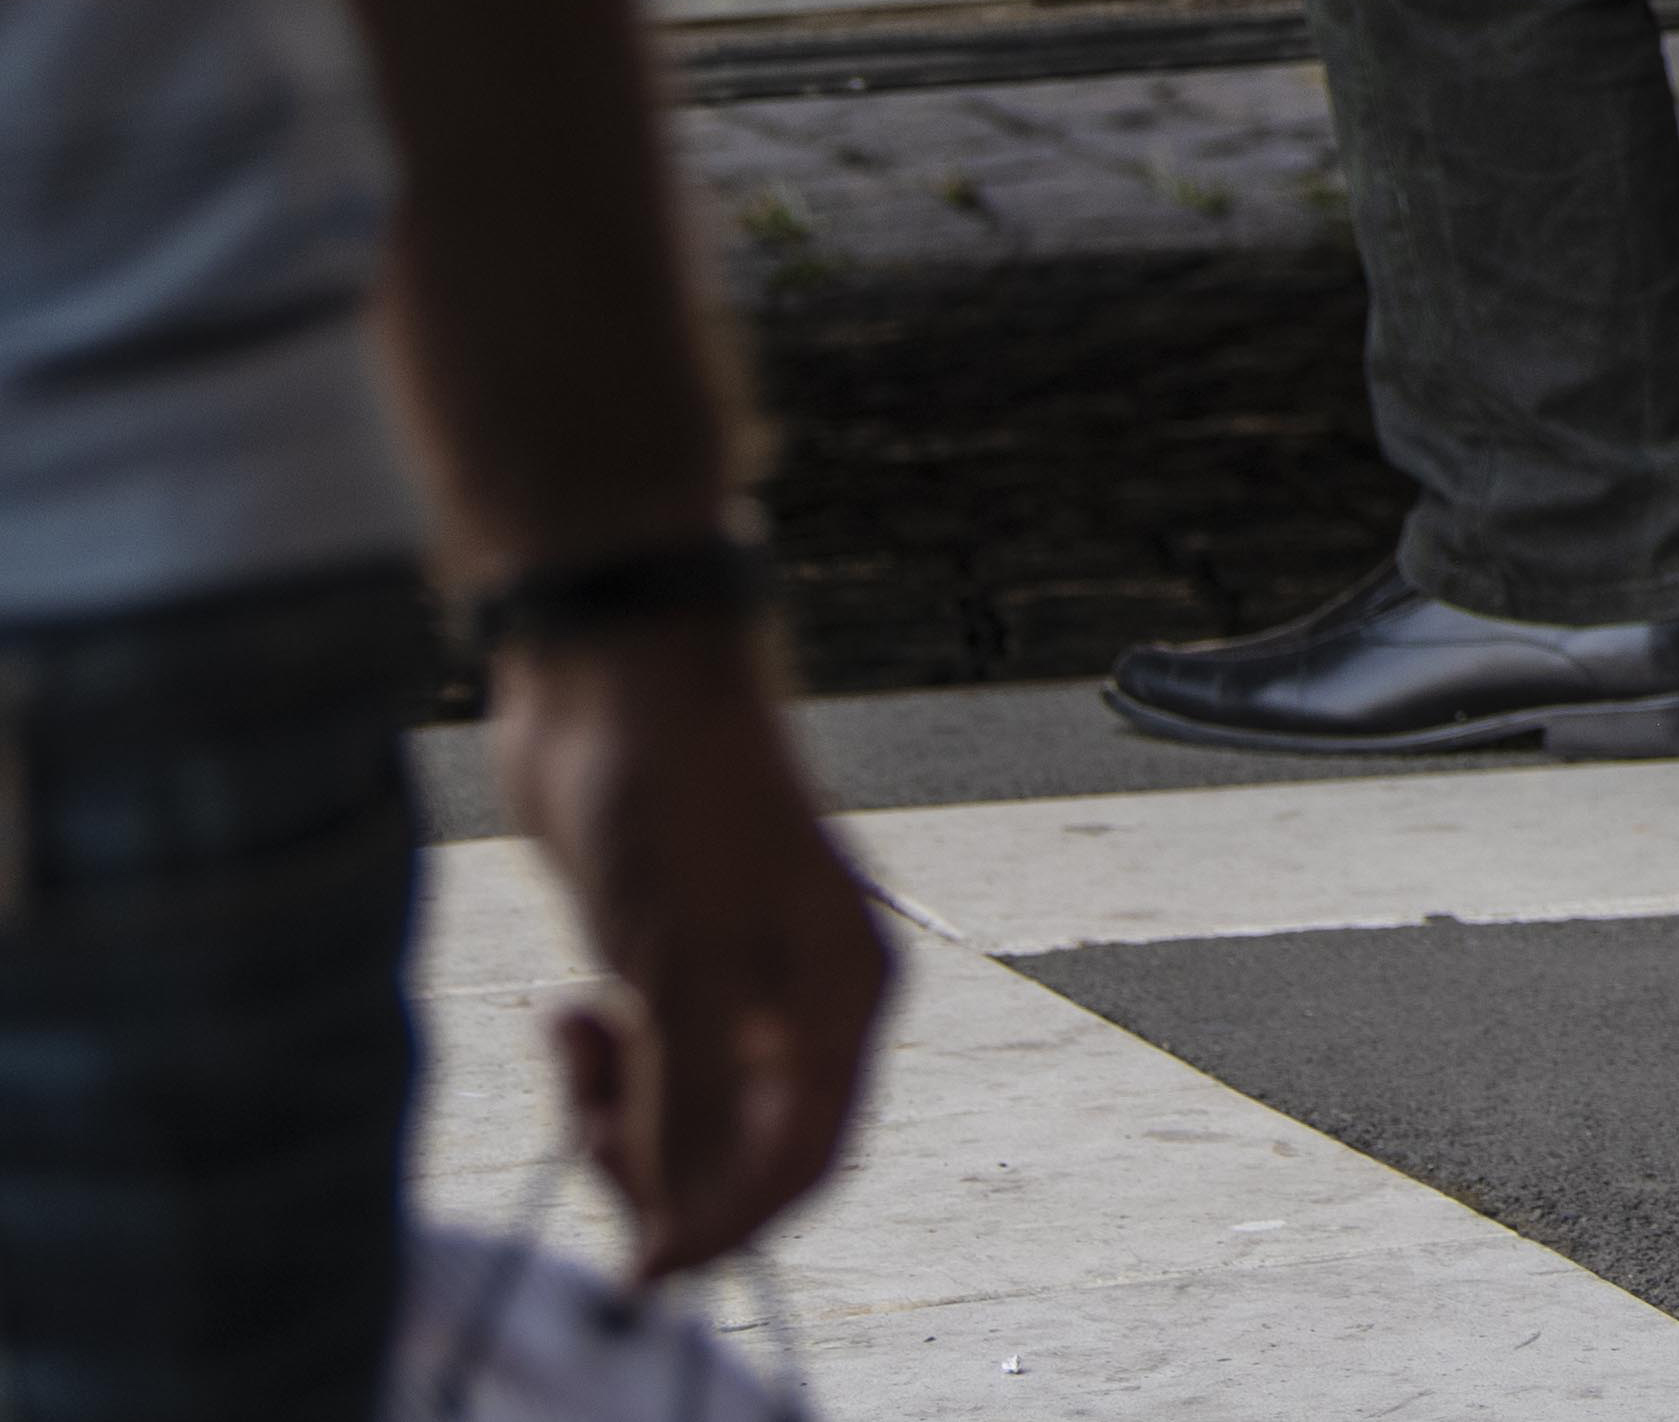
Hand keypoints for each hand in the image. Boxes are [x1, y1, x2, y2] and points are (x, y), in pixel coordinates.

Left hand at [490, 610, 896, 1277]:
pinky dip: (599, 1069)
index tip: (639, 1266)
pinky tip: (565, 1013)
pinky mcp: (671, 966)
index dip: (728, 1224)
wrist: (612, 680)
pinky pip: (643, 1070)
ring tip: (570, 1045)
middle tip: (583, 1123)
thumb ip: (689, 1101)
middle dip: (660, 1161)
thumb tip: (683, 1231)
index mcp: (844, 996)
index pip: (805, 1158)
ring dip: (618, 1112)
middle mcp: (805, 998)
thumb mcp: (679, 963)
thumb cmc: (671, 798)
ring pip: (685, 1114)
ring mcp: (738, 983)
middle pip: (743, 1148)